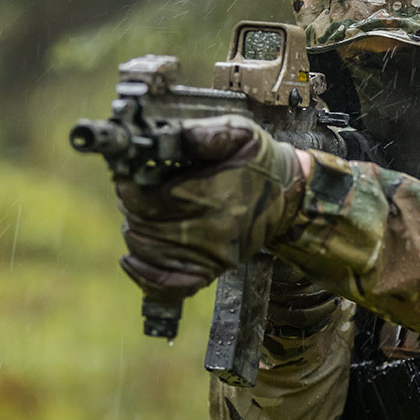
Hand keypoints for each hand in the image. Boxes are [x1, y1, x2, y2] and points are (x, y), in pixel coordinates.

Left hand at [116, 115, 304, 301]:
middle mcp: (211, 231)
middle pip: (143, 226)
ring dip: (136, 231)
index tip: (129, 175)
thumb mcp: (239, 133)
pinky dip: (143, 274)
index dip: (130, 186)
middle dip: (132, 206)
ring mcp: (211, 256)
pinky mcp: (211, 271)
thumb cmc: (260, 162)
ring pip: (147, 251)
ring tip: (143, 214)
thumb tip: (170, 136)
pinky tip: (133, 257)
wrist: (289, 194)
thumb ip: (204, 132)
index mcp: (213, 196)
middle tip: (135, 191)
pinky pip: (166, 286)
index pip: (148, 200)